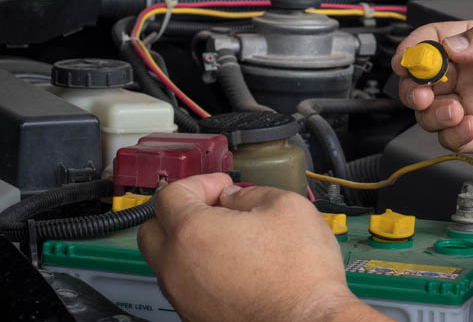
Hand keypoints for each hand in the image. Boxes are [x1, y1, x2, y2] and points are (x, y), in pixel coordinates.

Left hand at [137, 174, 370, 321]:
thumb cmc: (300, 273)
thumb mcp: (287, 207)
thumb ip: (251, 193)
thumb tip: (235, 199)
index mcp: (193, 233)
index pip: (169, 195)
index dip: (199, 183)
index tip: (223, 187)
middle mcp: (177, 268)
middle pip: (153, 229)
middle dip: (180, 212)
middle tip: (215, 209)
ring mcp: (183, 298)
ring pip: (168, 261)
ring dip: (189, 243)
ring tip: (231, 240)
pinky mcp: (195, 318)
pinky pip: (185, 285)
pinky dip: (200, 271)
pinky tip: (237, 267)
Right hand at [392, 12, 472, 159]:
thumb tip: (451, 46)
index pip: (433, 42)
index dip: (414, 51)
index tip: (409, 61)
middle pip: (423, 80)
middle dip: (414, 86)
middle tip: (425, 92)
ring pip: (432, 113)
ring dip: (432, 113)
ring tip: (456, 111)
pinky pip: (455, 140)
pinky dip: (453, 136)